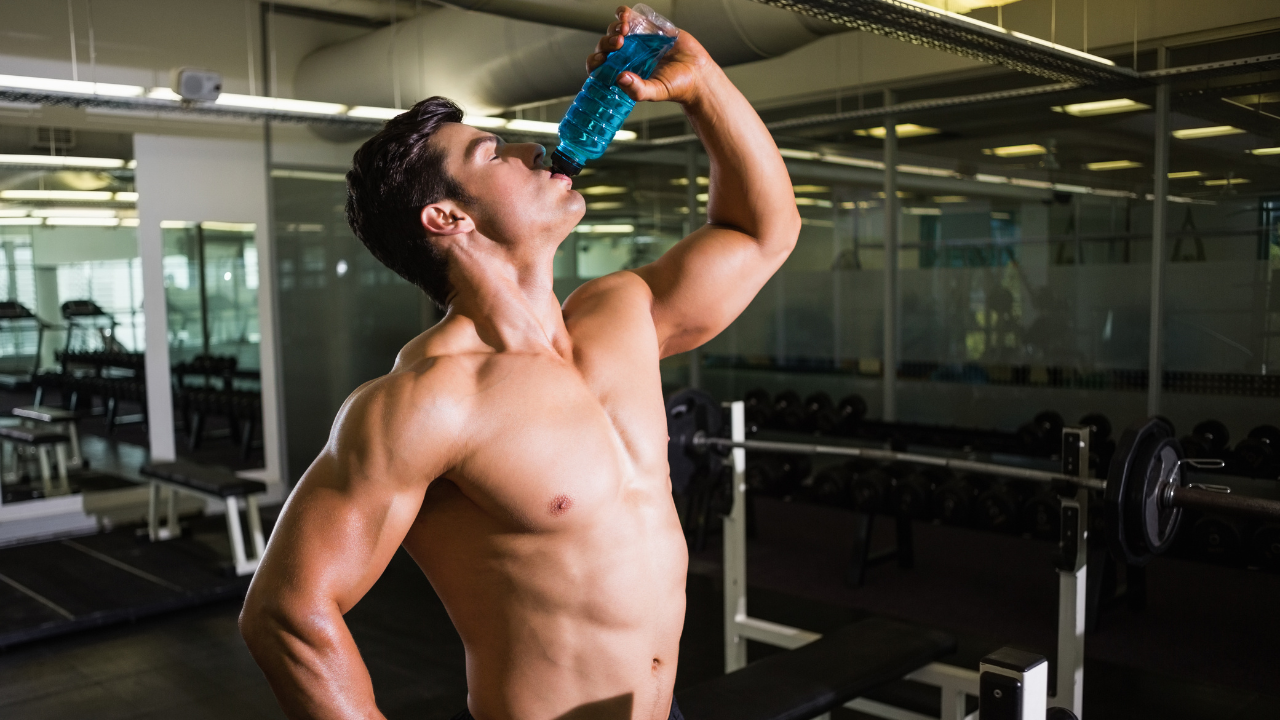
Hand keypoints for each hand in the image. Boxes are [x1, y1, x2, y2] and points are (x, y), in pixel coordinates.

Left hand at [586, 6, 716, 104]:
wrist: (698, 73)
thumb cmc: (677, 86)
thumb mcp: (656, 92)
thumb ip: (638, 90)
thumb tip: (621, 79)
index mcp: (623, 73)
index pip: (600, 67)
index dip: (595, 61)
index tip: (601, 59)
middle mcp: (626, 57)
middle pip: (605, 46)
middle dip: (607, 43)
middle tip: (618, 44)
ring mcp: (636, 41)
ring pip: (614, 30)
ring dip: (615, 28)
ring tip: (624, 31)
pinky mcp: (647, 28)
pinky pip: (629, 16)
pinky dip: (623, 14)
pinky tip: (625, 17)